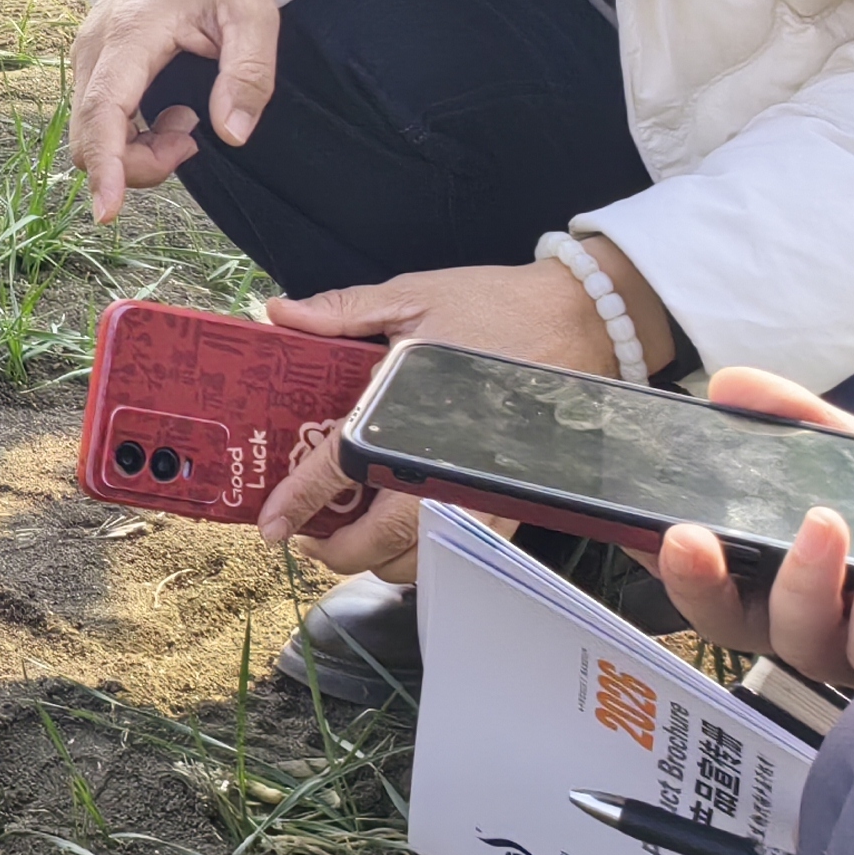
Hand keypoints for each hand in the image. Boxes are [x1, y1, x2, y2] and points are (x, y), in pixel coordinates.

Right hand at [66, 0, 279, 224]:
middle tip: (194, 142)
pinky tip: (173, 114)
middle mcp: (95, 47)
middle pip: (90, 135)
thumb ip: (248, 74)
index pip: (105, 111)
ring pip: (91, 131)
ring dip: (137, 150)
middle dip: (137, 164)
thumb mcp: (254, 9)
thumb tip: (231, 136)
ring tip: (191, 122)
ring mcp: (87, 53)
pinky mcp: (93, 60)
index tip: (108, 212)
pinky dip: (130, 135)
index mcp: (132, 33)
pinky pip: (97, 117)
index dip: (106, 166)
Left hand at [251, 258, 663, 576]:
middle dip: (334, 551)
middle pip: (380, 542)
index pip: (340, 471)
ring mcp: (483, 493)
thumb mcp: (413, 295)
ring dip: (376, 560)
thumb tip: (279, 313)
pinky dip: (419, 553)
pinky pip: (457, 547)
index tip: (271, 525)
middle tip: (307, 537)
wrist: (582, 320)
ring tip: (348, 538)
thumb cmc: (499, 307)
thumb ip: (343, 311)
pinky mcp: (510, 502)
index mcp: (412, 416)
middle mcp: (450, 468)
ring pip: (420, 558)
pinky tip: (398, 531)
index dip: (298, 502)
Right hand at [653, 368, 853, 689]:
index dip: (673, 561)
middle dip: (704, 585)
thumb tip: (731, 385)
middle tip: (695, 539)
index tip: (645, 526)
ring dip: (804, 583)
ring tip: (827, 523)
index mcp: (800, 577)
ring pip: (804, 644)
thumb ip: (809, 426)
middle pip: (739, 627)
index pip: (719, 579)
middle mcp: (824, 625)